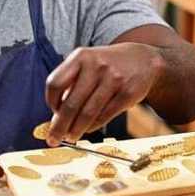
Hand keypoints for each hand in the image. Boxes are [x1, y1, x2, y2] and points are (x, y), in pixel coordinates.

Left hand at [44, 44, 158, 145]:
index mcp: (81, 56)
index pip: (55, 84)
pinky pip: (105, 115)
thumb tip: (57, 115)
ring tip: (71, 137)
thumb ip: (72, 82)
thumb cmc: (109, 64)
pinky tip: (88, 129)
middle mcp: (96, 66)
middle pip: (71, 103)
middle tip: (54, 138)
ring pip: (88, 113)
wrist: (143, 59)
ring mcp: (114, 79)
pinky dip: (94, 126)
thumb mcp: (88, 62)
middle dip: (60, 125)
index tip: (53, 113)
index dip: (51, 102)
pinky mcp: (128, 93)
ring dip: (76, 129)